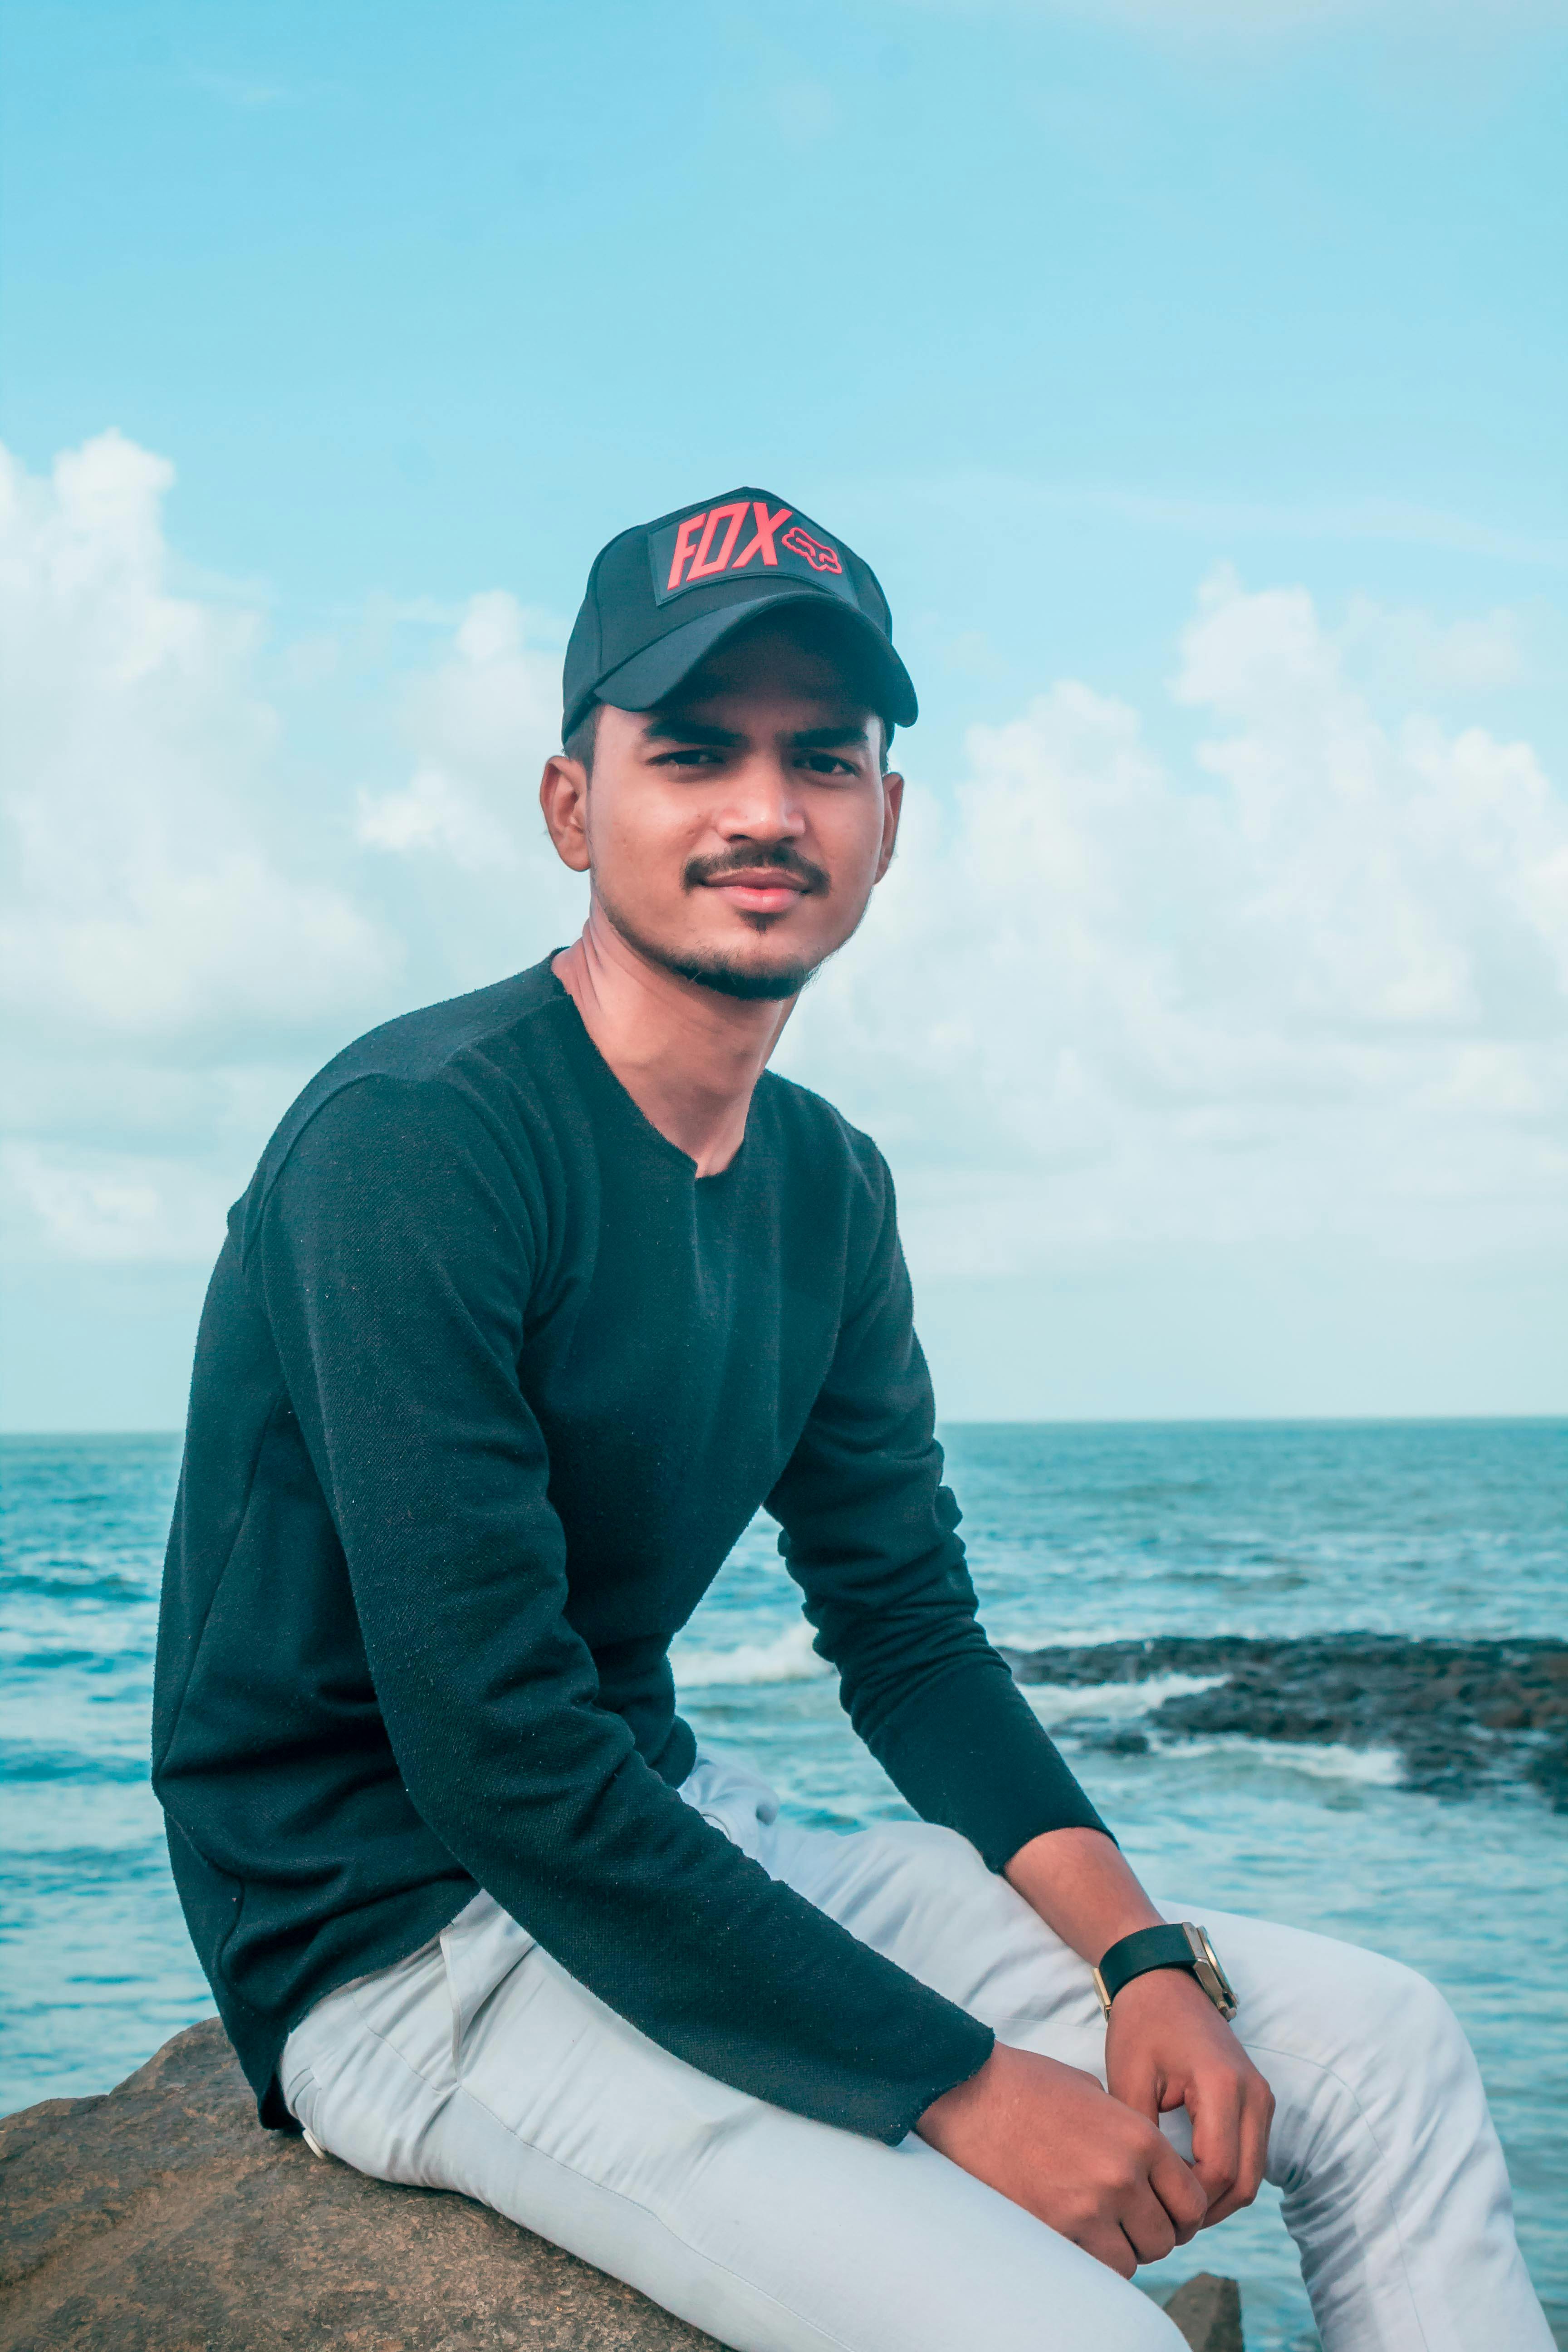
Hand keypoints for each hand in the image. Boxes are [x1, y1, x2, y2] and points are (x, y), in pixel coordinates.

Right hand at [916, 2041, 1208, 2277]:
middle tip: (1129, 2221)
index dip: (1183, 2214)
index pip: (1191, 2202)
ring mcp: (1089, 2207)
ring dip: (1123, 2249)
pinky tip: (1079, 2234)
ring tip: (1101, 2227)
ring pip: (1134, 2260)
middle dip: (1152, 2233)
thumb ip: (1130, 2133)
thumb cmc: (1030, 2086)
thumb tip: (1150, 2172)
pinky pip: (1098, 2267)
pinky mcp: (1056, 2229)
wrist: (971, 2093)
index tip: (1166, 2212)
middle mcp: (1123, 2176)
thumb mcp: (1096, 2094)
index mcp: (1140, 2138)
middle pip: (1166, 2238)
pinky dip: (1095, 2259)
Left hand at [1104, 1967, 1274, 2226]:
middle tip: (1165, 2223)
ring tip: (1174, 2207)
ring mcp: (1262, 2097)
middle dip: (1207, 2211)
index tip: (1154, 2209)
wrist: (1162, 1981)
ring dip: (1219, 2198)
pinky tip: (1189, 2182)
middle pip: (1245, 2183)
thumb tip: (1149, 2193)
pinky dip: (1226, 2177)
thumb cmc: (1141, 2025)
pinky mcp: (1258, 2100)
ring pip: (1253, 2175)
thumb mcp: (1129, 2080)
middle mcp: (1254, 2094)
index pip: (1219, 2171)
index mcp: (1223, 2086)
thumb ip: (1144, 2139)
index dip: (1190, 2202)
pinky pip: (1250, 2155)